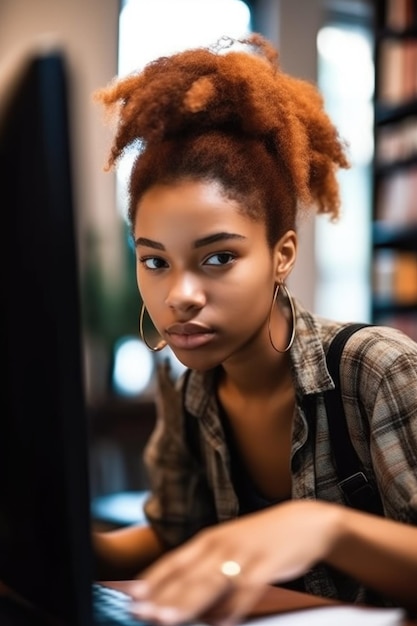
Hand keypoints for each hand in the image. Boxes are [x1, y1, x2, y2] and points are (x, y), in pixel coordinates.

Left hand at [129, 500, 340, 624]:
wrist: (305, 523)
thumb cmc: (262, 539)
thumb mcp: (230, 546)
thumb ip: (206, 567)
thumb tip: (179, 596)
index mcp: (210, 540)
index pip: (174, 562)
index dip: (152, 581)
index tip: (132, 598)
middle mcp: (222, 545)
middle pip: (187, 575)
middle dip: (162, 598)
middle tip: (141, 614)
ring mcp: (244, 554)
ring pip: (210, 581)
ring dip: (187, 603)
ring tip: (167, 620)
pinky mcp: (267, 564)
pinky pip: (247, 589)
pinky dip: (233, 607)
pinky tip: (222, 624)